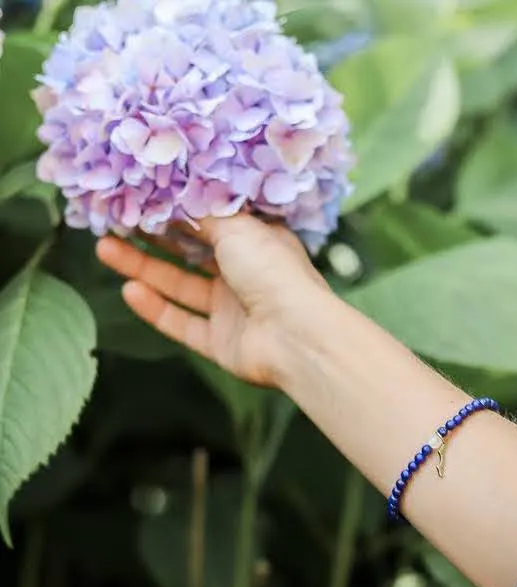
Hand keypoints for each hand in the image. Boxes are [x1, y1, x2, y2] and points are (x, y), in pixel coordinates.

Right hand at [96, 215, 329, 385]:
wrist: (295, 335)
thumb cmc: (273, 271)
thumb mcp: (237, 227)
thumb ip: (203, 215)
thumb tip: (176, 198)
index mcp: (258, 242)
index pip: (212, 223)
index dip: (177, 212)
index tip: (141, 197)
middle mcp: (245, 274)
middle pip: (191, 253)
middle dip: (153, 237)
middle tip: (115, 221)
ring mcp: (233, 309)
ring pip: (180, 287)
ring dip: (144, 269)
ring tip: (104, 248)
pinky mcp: (222, 342)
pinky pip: (183, 324)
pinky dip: (156, 310)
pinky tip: (129, 291)